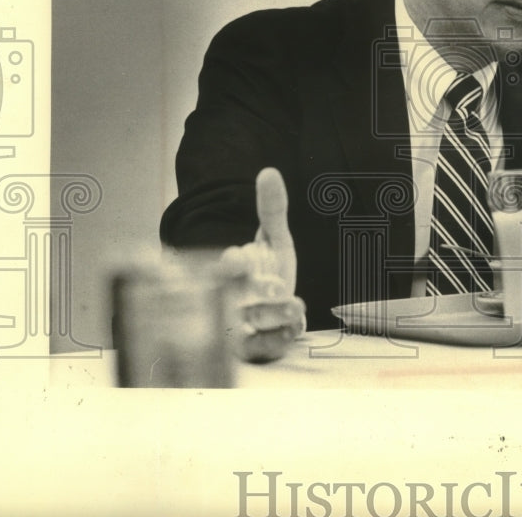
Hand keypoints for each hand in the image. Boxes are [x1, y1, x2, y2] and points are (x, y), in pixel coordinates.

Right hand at [219, 167, 305, 362]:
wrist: (278, 312)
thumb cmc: (270, 274)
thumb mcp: (274, 241)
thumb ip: (272, 210)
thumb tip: (269, 172)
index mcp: (230, 273)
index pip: (225, 269)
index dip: (231, 265)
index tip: (240, 256)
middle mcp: (230, 301)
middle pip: (236, 299)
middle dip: (254, 291)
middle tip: (277, 286)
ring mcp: (241, 328)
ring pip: (250, 325)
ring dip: (272, 316)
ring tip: (296, 305)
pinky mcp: (255, 350)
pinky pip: (262, 349)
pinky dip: (278, 340)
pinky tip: (294, 329)